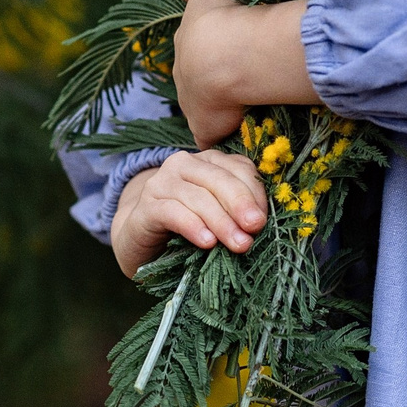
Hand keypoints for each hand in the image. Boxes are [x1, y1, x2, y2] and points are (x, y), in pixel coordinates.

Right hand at [111, 150, 267, 278]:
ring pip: (198, 197)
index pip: (238, 167)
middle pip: (219, 180)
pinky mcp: (146, 206)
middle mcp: (184, 164)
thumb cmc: (189, 229)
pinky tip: (207, 241)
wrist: (143, 242)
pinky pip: (172, 212)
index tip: (264, 221)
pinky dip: (193, 226)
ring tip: (238, 244)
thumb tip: (259, 223)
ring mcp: (161, 182)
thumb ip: (237, 212)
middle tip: (255, 228)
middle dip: (240, 205)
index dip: (254, 193)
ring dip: (221, 222)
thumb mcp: (218, 217)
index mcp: (209, 162)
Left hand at [171, 0, 317, 146]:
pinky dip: (222, 137)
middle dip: (211, 82)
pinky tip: (240, 136)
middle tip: (239, 80)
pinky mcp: (205, 128)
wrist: (225, 55)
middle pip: (196, 82)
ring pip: (204, 109)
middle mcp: (183, 77)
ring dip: (219, 110)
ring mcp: (192, 105)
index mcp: (186, 45)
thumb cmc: (219, 15)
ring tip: (245, 108)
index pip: (193, 51)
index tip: (222, 53)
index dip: (207, 52)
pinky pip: (211, 136)